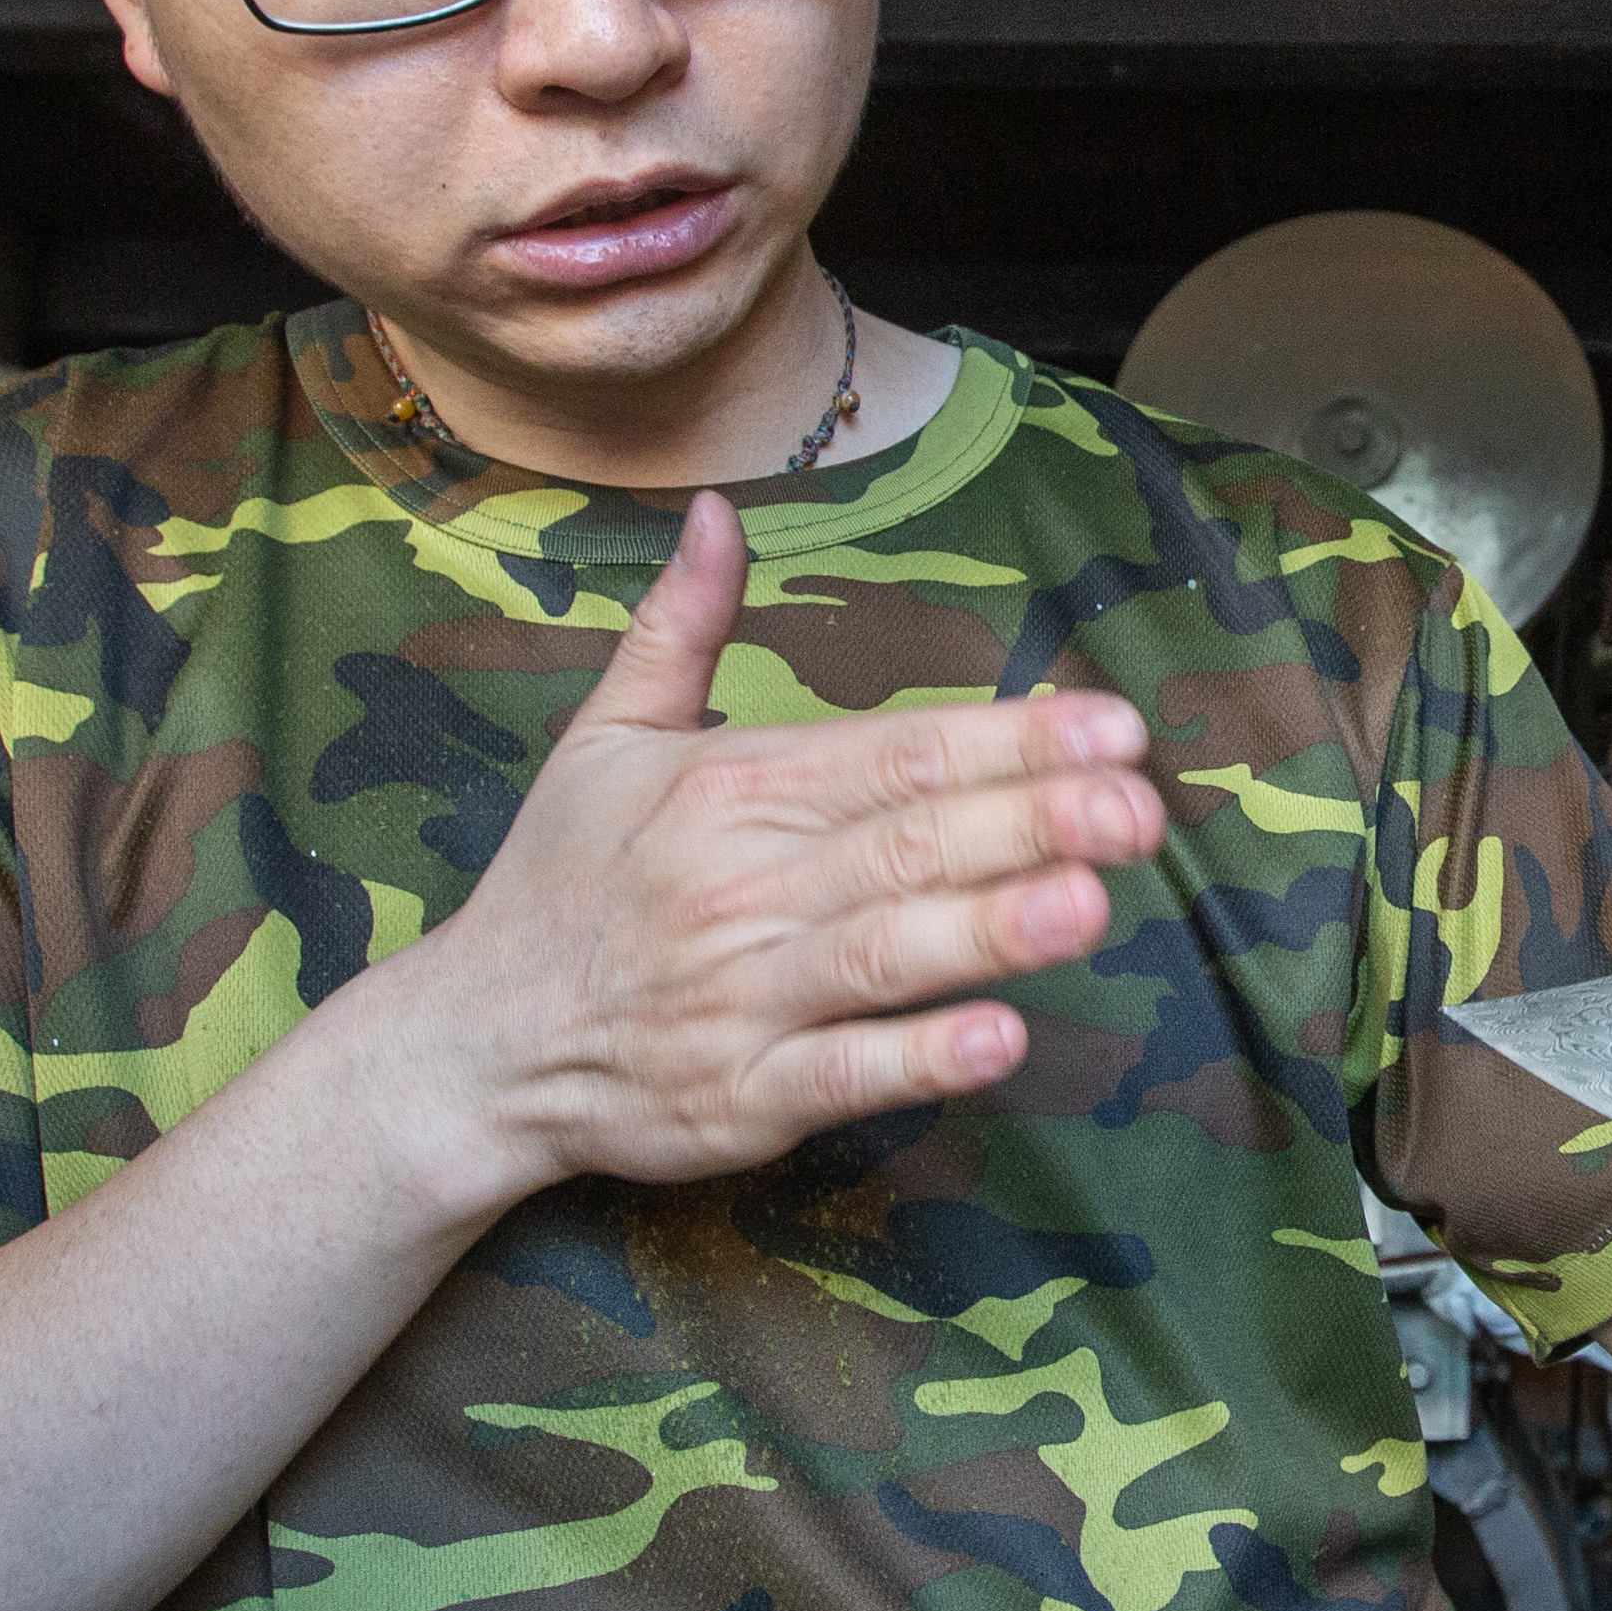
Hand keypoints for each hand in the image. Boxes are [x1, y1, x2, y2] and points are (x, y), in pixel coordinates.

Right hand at [379, 495, 1167, 1208]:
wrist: (471, 1044)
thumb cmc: (561, 884)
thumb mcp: (603, 736)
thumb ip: (681, 626)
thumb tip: (718, 510)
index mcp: (727, 788)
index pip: (892, 755)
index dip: (1007, 742)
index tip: (1114, 728)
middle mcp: (738, 885)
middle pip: (905, 845)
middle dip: (1030, 823)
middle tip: (1140, 806)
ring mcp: (740, 997)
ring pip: (883, 955)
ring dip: (991, 929)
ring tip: (1094, 902)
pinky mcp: (738, 1100)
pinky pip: (840, 1076)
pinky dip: (918, 1060)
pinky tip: (1000, 1039)